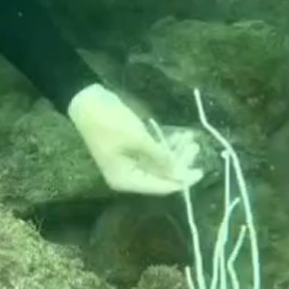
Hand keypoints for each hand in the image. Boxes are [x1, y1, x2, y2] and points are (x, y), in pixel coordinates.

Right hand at [68, 84, 202, 194]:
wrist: (87, 101)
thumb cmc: (110, 123)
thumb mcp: (138, 139)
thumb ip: (161, 157)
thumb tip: (181, 173)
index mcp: (126, 179)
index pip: (160, 187)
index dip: (181, 180)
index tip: (201, 172)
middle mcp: (128, 175)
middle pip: (161, 175)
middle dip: (180, 162)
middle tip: (196, 147)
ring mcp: (130, 161)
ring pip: (159, 162)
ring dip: (175, 151)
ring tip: (191, 137)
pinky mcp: (132, 148)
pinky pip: (154, 151)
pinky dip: (166, 144)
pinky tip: (181, 135)